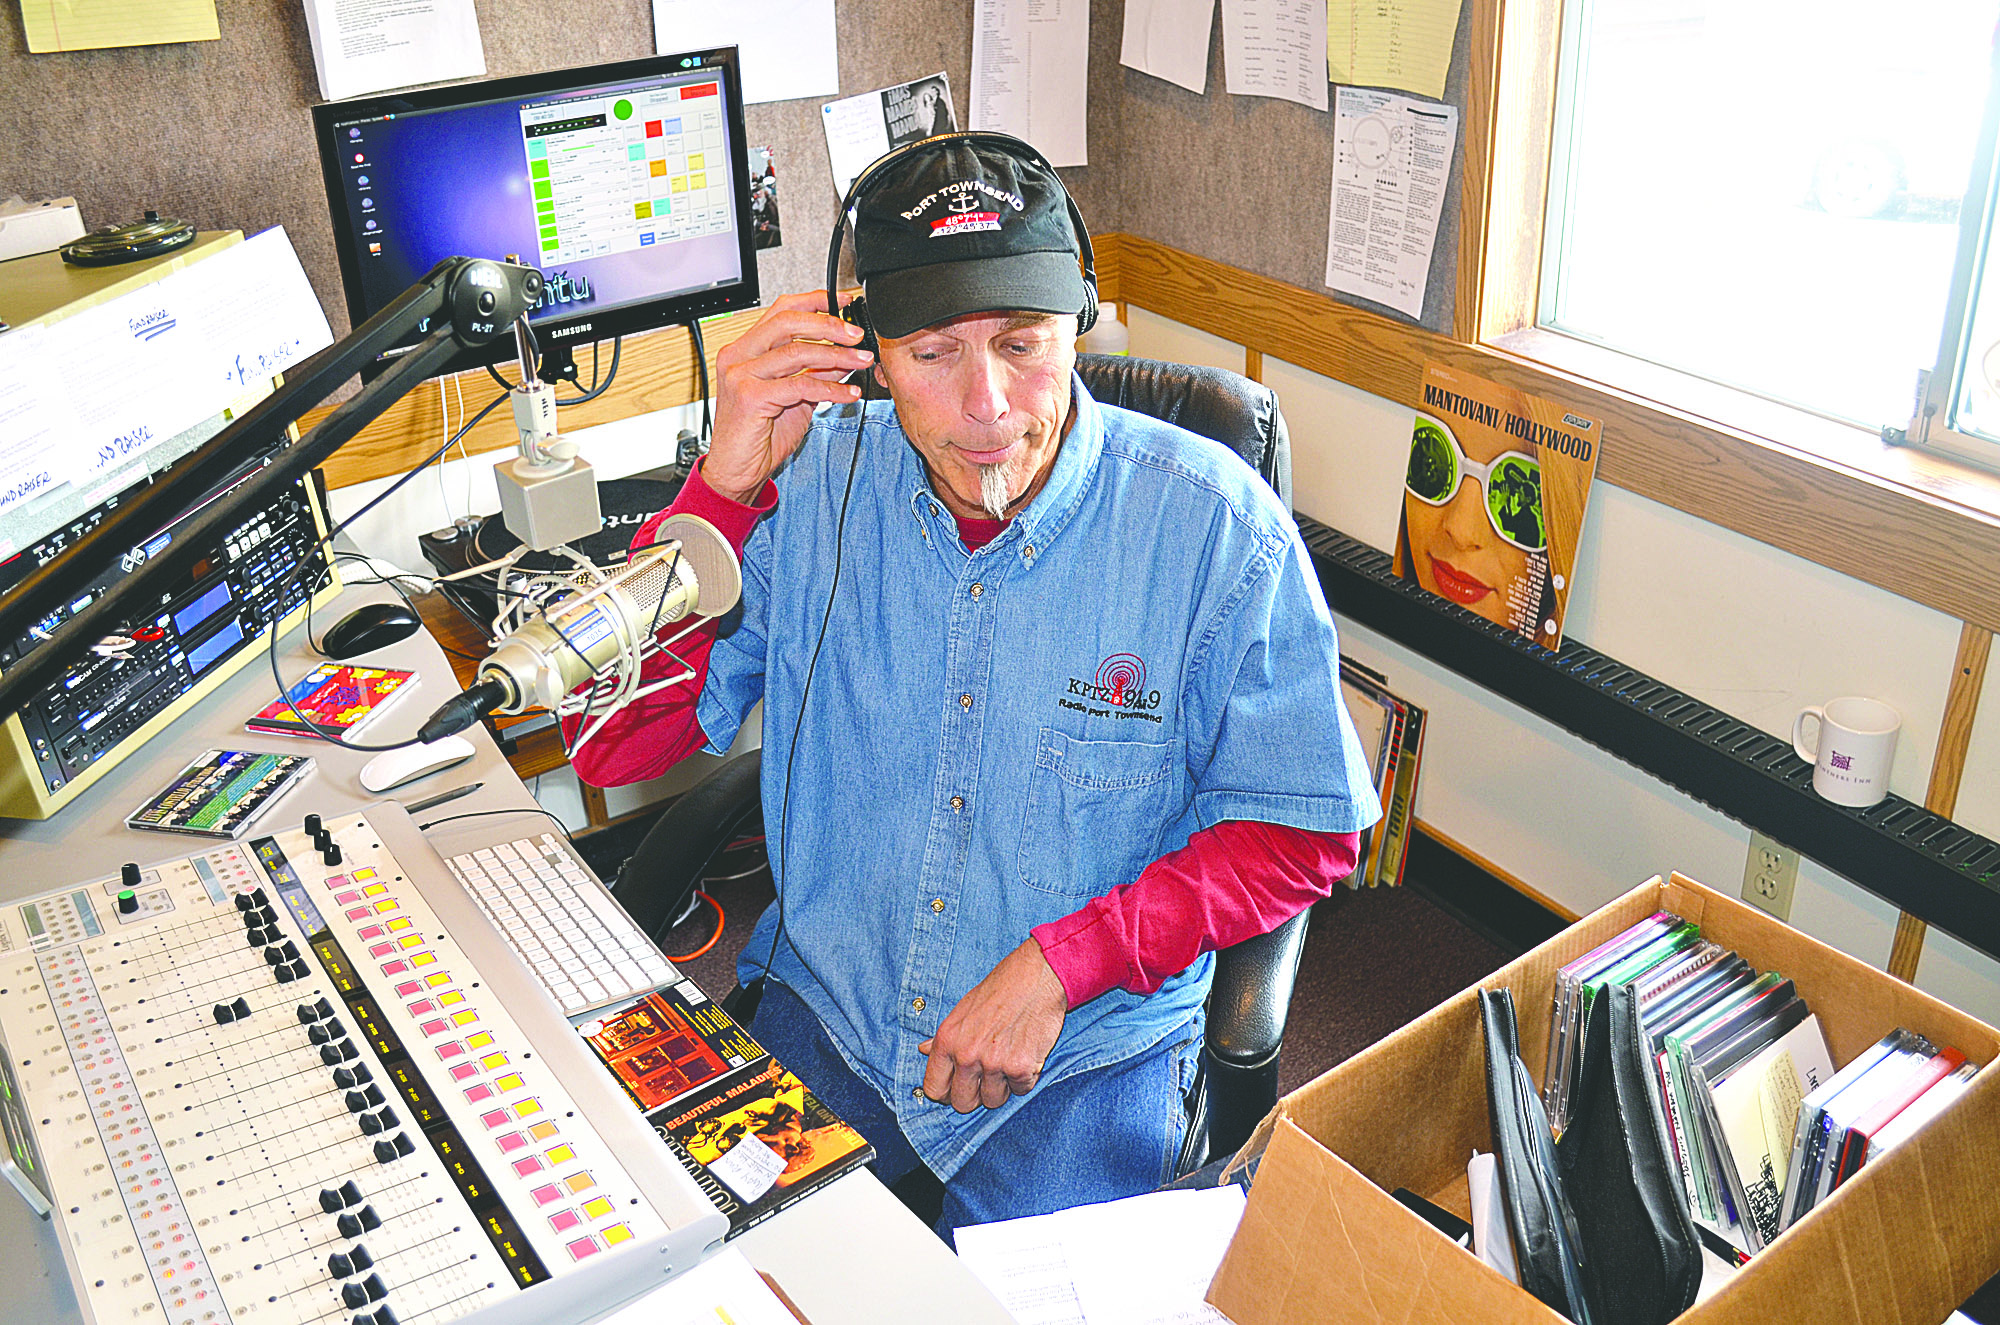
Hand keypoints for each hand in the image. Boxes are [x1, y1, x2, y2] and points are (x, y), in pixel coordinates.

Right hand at [704, 291, 873, 502]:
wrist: (737, 472)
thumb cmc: (758, 437)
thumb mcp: (795, 398)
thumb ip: (815, 373)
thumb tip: (844, 355)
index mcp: (744, 350)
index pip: (780, 311)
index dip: (814, 301)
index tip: (844, 303)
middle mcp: (738, 357)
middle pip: (787, 322)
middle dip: (828, 325)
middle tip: (857, 335)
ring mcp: (741, 375)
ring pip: (797, 352)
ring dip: (837, 356)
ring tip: (861, 361)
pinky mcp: (750, 397)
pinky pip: (800, 385)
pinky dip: (830, 388)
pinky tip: (848, 393)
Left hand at [918, 939, 1066, 1112]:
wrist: (1037, 977)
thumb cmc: (1000, 989)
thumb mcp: (962, 1009)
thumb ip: (943, 1037)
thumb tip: (923, 1050)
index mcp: (947, 1041)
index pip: (934, 1089)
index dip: (946, 1093)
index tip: (957, 1088)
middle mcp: (966, 1055)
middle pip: (962, 1103)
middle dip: (975, 1096)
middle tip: (986, 1080)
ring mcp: (993, 1063)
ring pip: (993, 1101)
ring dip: (1002, 1087)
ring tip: (1008, 1062)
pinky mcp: (1020, 1068)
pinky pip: (1020, 1091)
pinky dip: (1025, 1079)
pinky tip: (1026, 1056)